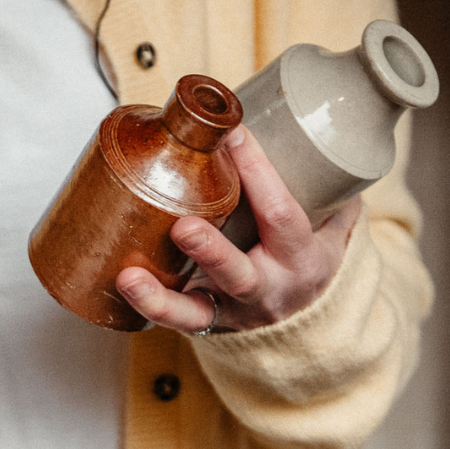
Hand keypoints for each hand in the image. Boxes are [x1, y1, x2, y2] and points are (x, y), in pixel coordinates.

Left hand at [115, 126, 360, 333]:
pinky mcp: (204, 325)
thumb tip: (304, 123)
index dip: (259, 174)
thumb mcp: (329, 227)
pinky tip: (120, 286)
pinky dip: (148, 307)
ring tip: (129, 278)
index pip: (281, 215)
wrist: (307, 323)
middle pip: (240, 274)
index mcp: (302, 259)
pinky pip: (175, 322)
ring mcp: (232, 312)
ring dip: (160, 296)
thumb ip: (324, 185)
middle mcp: (268, 290)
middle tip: (183, 227)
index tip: (232, 135)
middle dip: (211, 251)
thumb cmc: (307, 259)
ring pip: (196, 312)